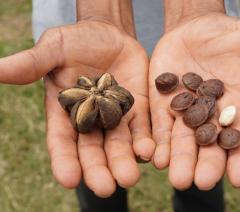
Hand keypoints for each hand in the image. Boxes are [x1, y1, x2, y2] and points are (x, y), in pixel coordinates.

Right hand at [0, 14, 154, 196]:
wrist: (109, 35)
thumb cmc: (77, 41)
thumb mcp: (54, 48)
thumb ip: (32, 63)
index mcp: (65, 112)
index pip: (62, 142)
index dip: (64, 160)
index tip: (68, 179)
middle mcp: (90, 121)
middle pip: (93, 151)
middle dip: (98, 169)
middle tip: (106, 188)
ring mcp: (115, 117)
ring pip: (119, 145)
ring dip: (124, 162)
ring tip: (130, 177)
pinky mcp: (138, 110)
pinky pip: (142, 129)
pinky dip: (145, 142)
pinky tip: (150, 152)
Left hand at [149, 11, 239, 189]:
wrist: (195, 29)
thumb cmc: (228, 36)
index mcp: (237, 106)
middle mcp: (211, 115)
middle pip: (210, 145)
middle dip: (207, 164)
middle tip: (203, 183)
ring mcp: (185, 111)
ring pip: (183, 141)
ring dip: (180, 160)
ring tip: (178, 179)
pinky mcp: (164, 103)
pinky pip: (161, 126)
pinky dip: (160, 142)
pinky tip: (157, 159)